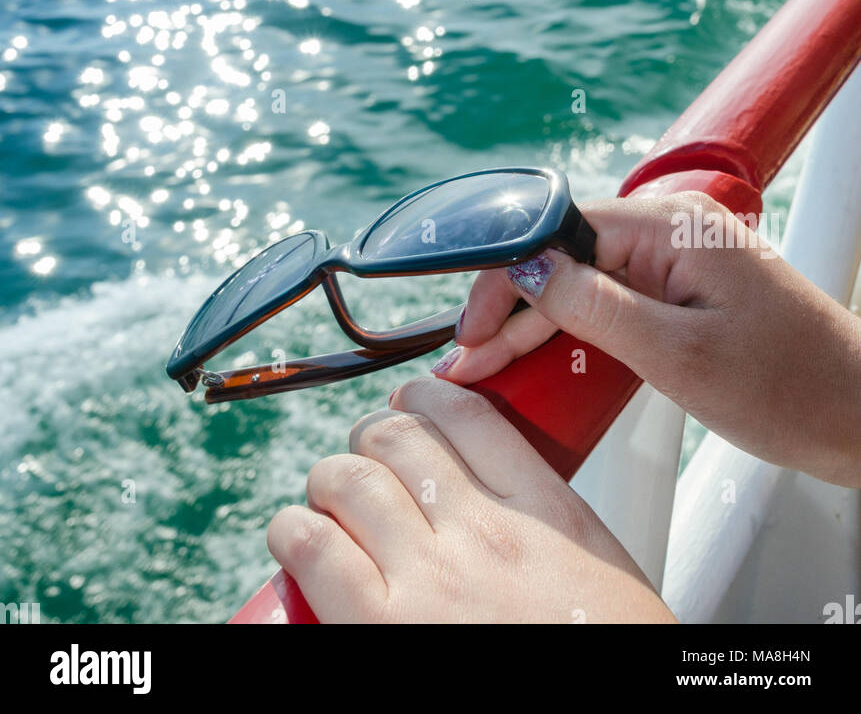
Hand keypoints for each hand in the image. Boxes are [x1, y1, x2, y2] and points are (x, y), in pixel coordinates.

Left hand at [267, 375, 674, 623]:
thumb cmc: (602, 655)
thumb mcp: (603, 575)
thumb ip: (551, 528)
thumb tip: (504, 506)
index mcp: (548, 516)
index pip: (468, 415)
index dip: (425, 399)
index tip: (411, 407)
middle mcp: (485, 534)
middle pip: (398, 436)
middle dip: (371, 441)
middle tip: (368, 467)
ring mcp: (429, 579)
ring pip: (348, 478)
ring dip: (330, 483)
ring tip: (330, 506)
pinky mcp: (379, 629)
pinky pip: (313, 546)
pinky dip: (293, 533)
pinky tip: (298, 542)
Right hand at [436, 193, 860, 486]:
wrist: (859, 414)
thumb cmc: (791, 388)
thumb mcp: (679, 356)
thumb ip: (596, 307)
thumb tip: (528, 271)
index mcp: (672, 225)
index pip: (558, 230)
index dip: (505, 277)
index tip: (471, 328)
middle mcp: (672, 228)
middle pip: (565, 254)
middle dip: (511, 307)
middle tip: (468, 363)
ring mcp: (679, 257)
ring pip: (583, 277)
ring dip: (536, 320)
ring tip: (487, 365)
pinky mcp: (684, 287)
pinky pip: (611, 295)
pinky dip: (572, 327)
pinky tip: (537, 353)